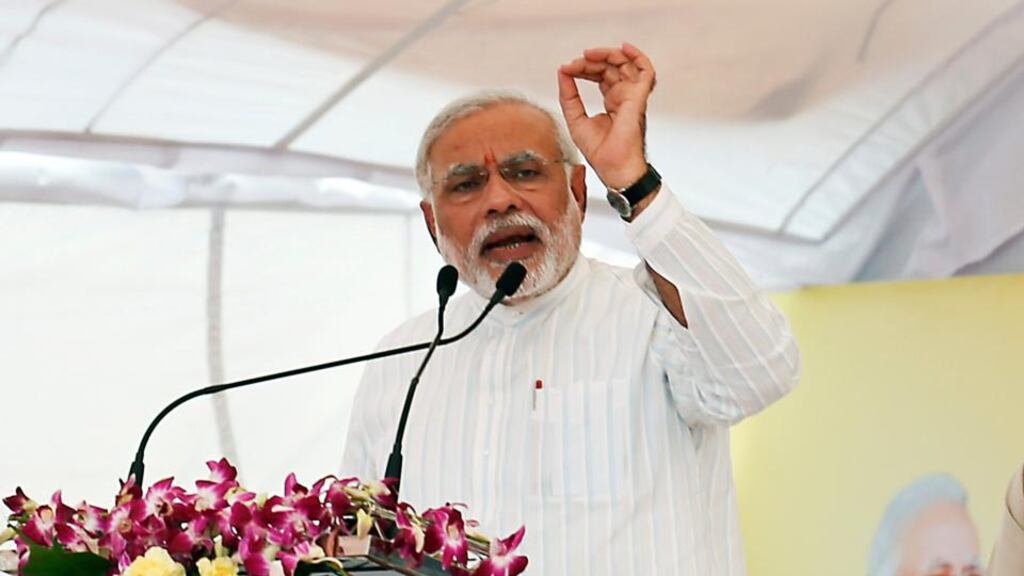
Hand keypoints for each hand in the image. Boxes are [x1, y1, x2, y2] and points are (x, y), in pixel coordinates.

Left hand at [558, 42, 655, 188]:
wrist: (614, 169)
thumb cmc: (601, 153)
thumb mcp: (575, 119)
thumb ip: (569, 96)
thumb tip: (562, 73)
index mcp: (612, 102)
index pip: (600, 75)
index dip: (584, 68)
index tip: (567, 69)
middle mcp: (624, 96)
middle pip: (611, 67)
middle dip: (591, 61)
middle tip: (575, 62)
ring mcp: (633, 96)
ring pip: (625, 64)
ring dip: (607, 55)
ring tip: (589, 55)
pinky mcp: (639, 98)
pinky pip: (646, 71)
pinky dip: (638, 56)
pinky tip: (623, 48)